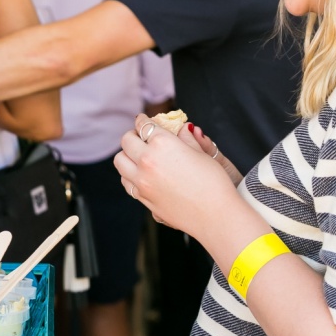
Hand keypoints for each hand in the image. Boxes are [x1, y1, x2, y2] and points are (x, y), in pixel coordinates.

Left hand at [114, 118, 239, 235]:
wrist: (215, 216)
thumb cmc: (213, 183)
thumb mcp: (201, 153)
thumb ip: (186, 139)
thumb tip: (182, 128)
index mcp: (162, 144)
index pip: (144, 125)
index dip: (142, 120)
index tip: (142, 120)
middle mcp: (147, 160)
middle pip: (127, 140)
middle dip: (133, 135)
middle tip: (141, 137)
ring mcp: (142, 181)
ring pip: (120, 161)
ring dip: (127, 154)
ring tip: (138, 156)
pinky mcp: (142, 197)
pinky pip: (126, 181)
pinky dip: (129, 174)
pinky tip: (140, 174)